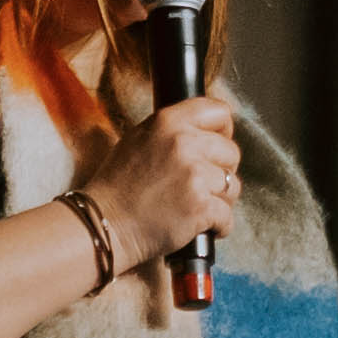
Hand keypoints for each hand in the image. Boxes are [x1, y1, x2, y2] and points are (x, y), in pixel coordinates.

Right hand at [92, 90, 241, 262]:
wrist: (104, 224)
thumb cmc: (118, 186)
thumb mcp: (139, 139)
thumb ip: (172, 130)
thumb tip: (205, 131)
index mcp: (168, 122)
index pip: (219, 111)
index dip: (223, 130)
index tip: (216, 147)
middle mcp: (184, 143)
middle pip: (231, 151)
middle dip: (221, 170)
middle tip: (201, 185)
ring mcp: (194, 175)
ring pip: (233, 185)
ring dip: (221, 200)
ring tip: (197, 207)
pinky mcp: (201, 206)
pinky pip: (228, 216)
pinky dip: (218, 226)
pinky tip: (199, 226)